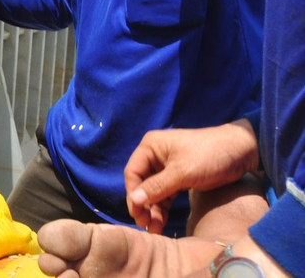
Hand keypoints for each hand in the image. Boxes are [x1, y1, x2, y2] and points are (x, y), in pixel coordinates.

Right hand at [124, 119, 259, 233]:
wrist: (242, 151)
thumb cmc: (209, 155)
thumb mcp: (182, 172)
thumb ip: (157, 187)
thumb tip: (134, 200)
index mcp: (151, 147)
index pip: (133, 172)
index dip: (133, 194)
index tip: (137, 214)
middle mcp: (156, 156)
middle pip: (142, 184)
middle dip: (144, 205)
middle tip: (145, 225)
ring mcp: (168, 167)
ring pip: (154, 192)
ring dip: (154, 209)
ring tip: (155, 228)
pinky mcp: (180, 178)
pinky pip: (167, 194)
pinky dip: (164, 208)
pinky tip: (163, 222)